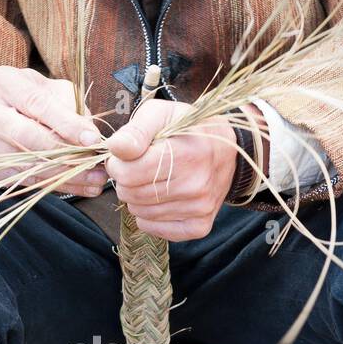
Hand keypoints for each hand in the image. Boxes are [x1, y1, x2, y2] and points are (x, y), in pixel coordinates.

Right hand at [0, 67, 105, 195]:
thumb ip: (70, 105)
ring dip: (65, 175)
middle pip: (25, 137)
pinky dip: (55, 185)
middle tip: (95, 163)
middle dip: (64, 152)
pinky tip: (81, 186)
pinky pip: (23, 181)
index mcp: (3, 83)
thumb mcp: (50, 88)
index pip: (36, 104)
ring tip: (95, 179)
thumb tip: (89, 134)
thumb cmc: (30, 96)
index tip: (93, 139)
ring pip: (25, 164)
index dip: (66, 124)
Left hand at [105, 99, 236, 240]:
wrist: (227, 151)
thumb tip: (115, 148)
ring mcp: (199, 208)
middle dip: (126, 180)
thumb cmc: (187, 129)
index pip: (128, 173)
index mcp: (185, 154)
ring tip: (150, 180)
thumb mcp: (161, 114)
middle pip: (132, 194)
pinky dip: (148, 216)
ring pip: (140, 213)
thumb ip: (136, 130)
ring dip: (136, 197)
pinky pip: (154, 229)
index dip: (118, 164)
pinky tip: (159, 198)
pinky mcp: (200, 226)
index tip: (125, 157)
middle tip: (137, 168)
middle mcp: (195, 185)